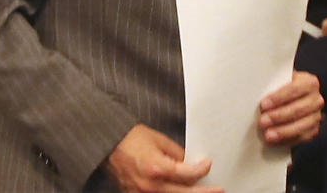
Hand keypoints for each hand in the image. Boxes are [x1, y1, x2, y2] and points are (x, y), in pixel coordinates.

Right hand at [104, 124, 221, 192]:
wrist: (108, 145)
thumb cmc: (131, 139)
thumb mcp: (160, 141)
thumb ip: (177, 154)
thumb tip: (190, 163)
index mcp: (157, 167)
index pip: (187, 174)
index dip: (201, 169)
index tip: (208, 165)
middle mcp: (150, 185)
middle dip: (203, 192)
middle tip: (218, 190)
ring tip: (203, 192)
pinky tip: (182, 191)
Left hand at [259, 71, 322, 144]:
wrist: (293, 99)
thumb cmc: (283, 89)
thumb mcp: (281, 82)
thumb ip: (274, 86)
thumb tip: (257, 93)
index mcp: (309, 83)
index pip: (294, 89)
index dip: (278, 97)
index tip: (263, 104)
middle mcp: (316, 99)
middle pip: (298, 109)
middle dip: (278, 116)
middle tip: (262, 121)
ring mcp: (316, 116)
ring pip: (301, 125)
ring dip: (283, 131)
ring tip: (267, 135)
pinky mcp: (313, 130)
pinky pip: (301, 137)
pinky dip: (286, 140)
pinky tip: (274, 141)